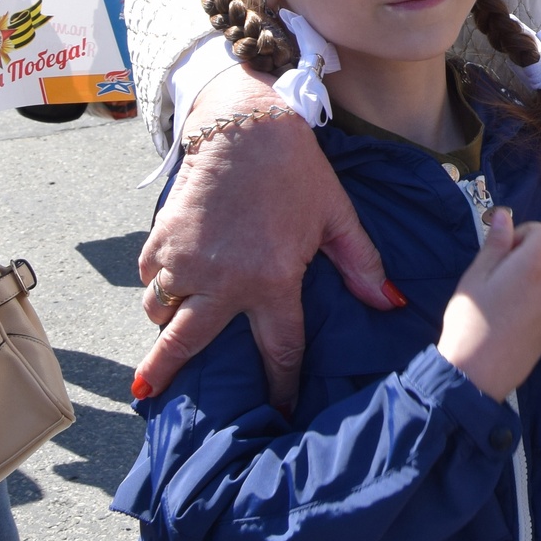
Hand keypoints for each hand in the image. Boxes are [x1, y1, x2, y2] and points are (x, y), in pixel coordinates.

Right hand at [134, 65, 397, 411]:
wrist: (245, 125)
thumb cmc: (297, 172)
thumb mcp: (336, 216)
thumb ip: (361, 263)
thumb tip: (390, 303)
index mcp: (272, 281)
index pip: (277, 352)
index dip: (279, 387)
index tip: (277, 414)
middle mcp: (223, 280)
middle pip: (188, 345)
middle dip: (169, 374)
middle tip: (153, 397)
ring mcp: (186, 261)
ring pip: (162, 313)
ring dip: (165, 324)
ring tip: (170, 330)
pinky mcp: (161, 240)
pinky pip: (150, 278)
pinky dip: (157, 284)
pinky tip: (169, 282)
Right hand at [438, 207, 540, 402]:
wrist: (474, 376)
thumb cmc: (469, 322)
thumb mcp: (475, 277)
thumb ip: (495, 244)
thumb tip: (505, 215)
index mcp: (531, 269)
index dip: (528, 234)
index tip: (506, 250)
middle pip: (539, 264)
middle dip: (517, 267)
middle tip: (488, 286)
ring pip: (537, 289)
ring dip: (520, 292)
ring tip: (492, 311)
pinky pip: (538, 312)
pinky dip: (524, 313)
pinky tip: (501, 329)